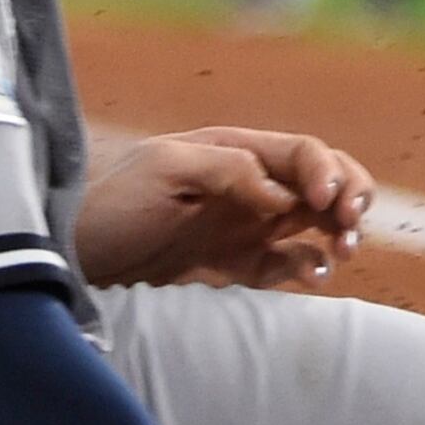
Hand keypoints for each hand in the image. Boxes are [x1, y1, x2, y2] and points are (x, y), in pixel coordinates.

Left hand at [72, 126, 375, 288]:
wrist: (72, 259)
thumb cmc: (112, 206)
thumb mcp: (165, 169)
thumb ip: (229, 170)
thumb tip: (285, 195)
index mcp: (234, 150)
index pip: (303, 153)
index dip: (328, 172)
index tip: (327, 202)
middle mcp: (249, 185)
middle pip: (323, 180)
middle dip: (350, 197)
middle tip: (352, 225)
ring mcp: (245, 226)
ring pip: (316, 220)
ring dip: (340, 231)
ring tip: (343, 252)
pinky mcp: (236, 266)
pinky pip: (289, 263)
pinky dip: (310, 266)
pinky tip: (314, 274)